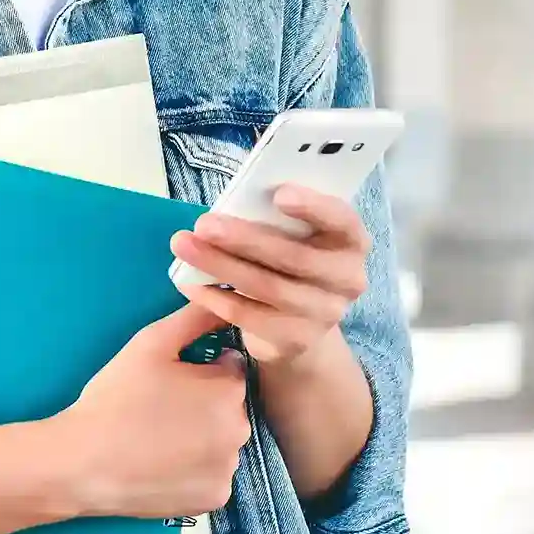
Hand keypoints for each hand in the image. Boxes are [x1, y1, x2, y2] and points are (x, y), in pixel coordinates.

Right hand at [47, 303, 250, 520]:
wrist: (86, 460)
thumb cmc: (118, 395)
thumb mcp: (152, 343)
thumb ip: (194, 318)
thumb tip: (222, 298)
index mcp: (228, 390)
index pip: (231, 366)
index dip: (201, 366)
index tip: (171, 375)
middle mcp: (239, 432)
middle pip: (229, 404)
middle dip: (204, 399)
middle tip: (161, 402)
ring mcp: (228, 470)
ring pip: (221, 439)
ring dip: (202, 433)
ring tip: (158, 431)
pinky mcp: (214, 498)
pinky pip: (213, 472)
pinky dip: (195, 466)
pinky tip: (164, 459)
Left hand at [169, 184, 370, 365]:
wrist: (301, 320)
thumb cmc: (289, 255)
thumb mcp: (291, 231)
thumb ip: (273, 216)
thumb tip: (231, 204)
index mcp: (349, 241)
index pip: (342, 221)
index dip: (314, 207)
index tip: (279, 194)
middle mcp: (346, 280)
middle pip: (294, 257)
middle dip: (244, 238)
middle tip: (203, 223)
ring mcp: (324, 315)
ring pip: (266, 286)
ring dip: (220, 264)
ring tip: (183, 246)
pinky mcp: (296, 340)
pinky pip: (249, 316)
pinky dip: (215, 296)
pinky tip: (189, 282)